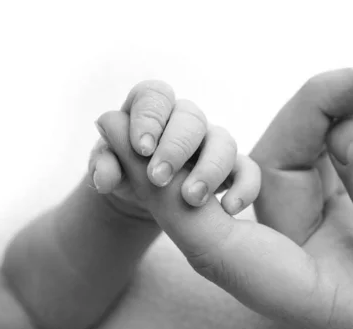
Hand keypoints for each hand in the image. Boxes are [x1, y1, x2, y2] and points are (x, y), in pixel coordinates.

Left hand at [90, 81, 259, 218]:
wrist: (142, 192)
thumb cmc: (124, 170)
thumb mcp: (108, 168)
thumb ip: (104, 167)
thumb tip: (104, 175)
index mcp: (152, 109)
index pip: (155, 96)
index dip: (150, 118)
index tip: (141, 148)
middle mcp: (184, 120)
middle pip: (191, 117)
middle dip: (175, 147)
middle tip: (158, 179)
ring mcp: (211, 141)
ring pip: (224, 140)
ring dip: (209, 169)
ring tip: (190, 199)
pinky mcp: (231, 166)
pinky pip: (248, 169)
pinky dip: (244, 187)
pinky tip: (229, 209)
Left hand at [98, 55, 352, 328]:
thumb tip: (344, 136)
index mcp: (318, 308)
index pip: (219, 251)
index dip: (169, 197)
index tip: (124, 148)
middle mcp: (306, 276)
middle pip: (251, 191)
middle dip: (235, 135)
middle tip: (247, 89)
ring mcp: (325, 249)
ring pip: (291, 166)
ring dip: (327, 110)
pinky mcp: (350, 225)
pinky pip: (328, 164)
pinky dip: (346, 123)